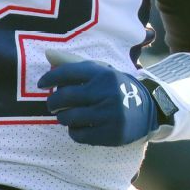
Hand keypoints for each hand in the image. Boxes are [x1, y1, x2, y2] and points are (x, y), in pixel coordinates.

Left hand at [37, 56, 157, 146]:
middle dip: (52, 102)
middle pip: (64, 97)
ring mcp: (110, 114)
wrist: (149, 109)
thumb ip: (73, 62)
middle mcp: (106, 92)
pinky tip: (78, 128)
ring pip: (70, 118)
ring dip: (62, 118)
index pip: (67, 73)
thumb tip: (47, 54)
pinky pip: (80, 135)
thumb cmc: (116, 87)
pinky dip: (74, 132)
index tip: (41, 84)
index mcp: (103, 73)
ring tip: (66, 116)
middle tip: (52, 104)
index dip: (49, 78)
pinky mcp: (111, 134)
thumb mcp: (100, 71)